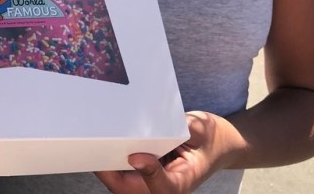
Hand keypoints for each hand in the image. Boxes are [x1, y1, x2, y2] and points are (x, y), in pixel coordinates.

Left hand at [96, 112, 235, 193]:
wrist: (220, 145)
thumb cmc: (212, 138)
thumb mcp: (204, 129)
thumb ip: (189, 129)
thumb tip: (170, 125)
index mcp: (184, 181)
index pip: (164, 187)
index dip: (149, 173)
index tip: (136, 156)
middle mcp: (166, 186)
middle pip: (134, 190)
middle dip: (113, 174)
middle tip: (95, 150)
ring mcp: (154, 183)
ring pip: (125, 185)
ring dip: (109, 169)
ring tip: (93, 146)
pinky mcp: (146, 175)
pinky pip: (126, 175)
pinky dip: (114, 162)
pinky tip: (103, 145)